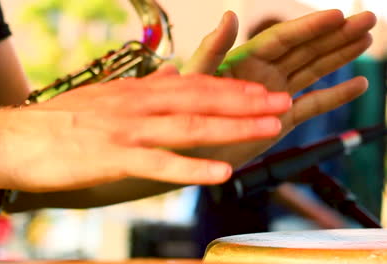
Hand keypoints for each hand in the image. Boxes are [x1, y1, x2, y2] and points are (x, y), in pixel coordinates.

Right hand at [0, 67, 291, 191]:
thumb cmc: (59, 121)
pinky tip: (221, 172)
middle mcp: (136, 105)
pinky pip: (160, 164)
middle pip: (200, 99)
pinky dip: (193, 167)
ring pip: (189, 125)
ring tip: (269, 126)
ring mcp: (126, 131)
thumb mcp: (105, 97)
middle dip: (246, 101)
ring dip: (232, 126)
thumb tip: (169, 75)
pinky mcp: (112, 158)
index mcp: (135, 92)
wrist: (14, 138)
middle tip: (282, 102)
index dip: (230, 87)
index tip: (261, 88)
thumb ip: (141, 89)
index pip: (192, 84)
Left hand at [181, 10, 375, 165]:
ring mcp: (274, 97)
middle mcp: (263, 74)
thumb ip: (213, 49)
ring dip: (339, 56)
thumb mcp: (196, 80)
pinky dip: (335, 96)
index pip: (282, 38)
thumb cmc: (181, 115)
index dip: (309, 27)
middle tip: (367, 19)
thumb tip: (228, 16)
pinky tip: (356, 84)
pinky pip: (313, 104)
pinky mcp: (280, 120)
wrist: (186, 153)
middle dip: (335, 35)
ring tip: (365, 40)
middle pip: (305, 49)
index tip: (337, 16)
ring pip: (313, 71)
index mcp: (244, 61)